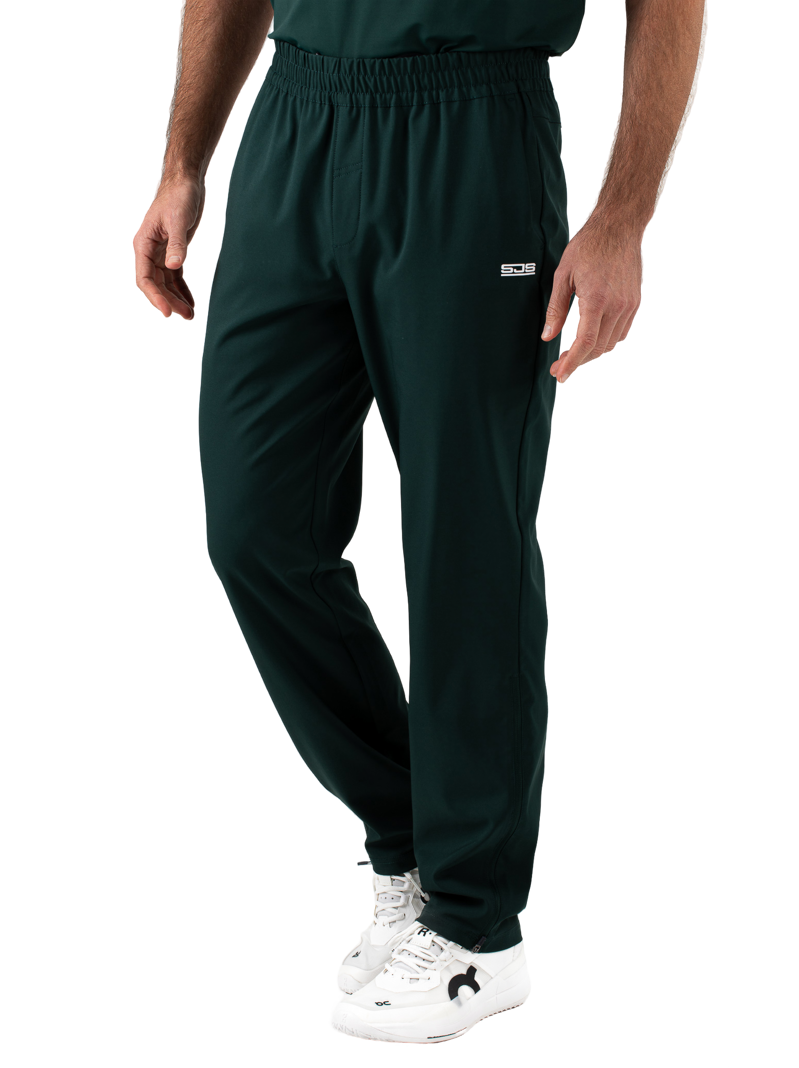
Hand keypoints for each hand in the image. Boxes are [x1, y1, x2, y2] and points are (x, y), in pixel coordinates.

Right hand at [131, 171, 204, 319]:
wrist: (186, 183)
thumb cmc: (178, 196)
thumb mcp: (177, 220)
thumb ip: (175, 244)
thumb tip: (173, 265)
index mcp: (143, 244)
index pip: (145, 278)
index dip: (155, 297)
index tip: (167, 311)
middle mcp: (149, 251)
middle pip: (155, 285)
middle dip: (169, 301)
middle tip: (185, 315)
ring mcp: (160, 253)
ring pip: (165, 283)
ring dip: (176, 298)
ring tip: (190, 311)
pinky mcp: (172, 252)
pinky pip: (175, 276)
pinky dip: (182, 288)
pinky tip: (191, 298)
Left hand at [542, 215, 643, 382]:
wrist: (619, 227)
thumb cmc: (589, 245)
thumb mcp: (563, 275)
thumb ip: (556, 309)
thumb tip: (548, 336)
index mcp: (596, 299)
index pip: (585, 343)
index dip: (572, 362)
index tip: (560, 374)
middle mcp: (616, 306)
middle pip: (597, 348)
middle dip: (578, 360)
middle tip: (559, 363)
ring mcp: (628, 305)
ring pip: (609, 343)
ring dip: (591, 352)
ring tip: (571, 352)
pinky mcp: (633, 303)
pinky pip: (618, 332)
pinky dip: (603, 340)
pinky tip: (589, 337)